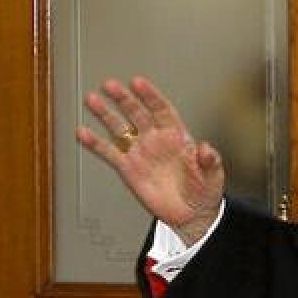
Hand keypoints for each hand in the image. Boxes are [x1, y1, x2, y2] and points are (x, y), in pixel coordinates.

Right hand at [75, 76, 224, 245]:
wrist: (191, 215)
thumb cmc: (204, 192)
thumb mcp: (214, 176)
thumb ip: (210, 160)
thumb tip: (206, 148)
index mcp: (178, 136)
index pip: (162, 110)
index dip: (150, 96)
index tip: (138, 82)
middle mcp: (156, 140)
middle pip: (138, 113)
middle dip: (124, 99)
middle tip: (110, 85)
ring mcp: (141, 153)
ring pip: (120, 128)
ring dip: (106, 114)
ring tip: (91, 99)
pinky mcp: (129, 169)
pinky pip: (109, 153)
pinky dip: (95, 143)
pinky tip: (83, 132)